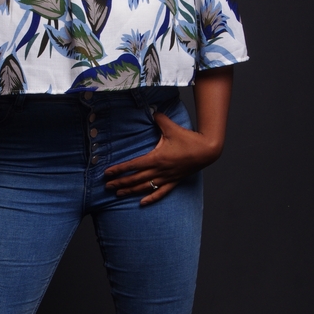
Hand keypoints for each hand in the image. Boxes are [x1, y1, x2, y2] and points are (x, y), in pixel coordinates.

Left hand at [104, 111, 222, 204]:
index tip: (107, 173)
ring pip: (145, 187)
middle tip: (107, 186)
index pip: (133, 166)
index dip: (119, 170)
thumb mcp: (171, 127)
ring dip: (131, 191)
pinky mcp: (174, 181)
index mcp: (157, 158)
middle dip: (120, 182)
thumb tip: (151, 111)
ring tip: (118, 194)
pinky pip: (161, 192)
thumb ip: (159, 119)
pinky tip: (142, 203)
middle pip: (135, 179)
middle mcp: (160, 170)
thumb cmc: (189, 139)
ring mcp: (167, 178)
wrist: (206, 150)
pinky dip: (151, 198)